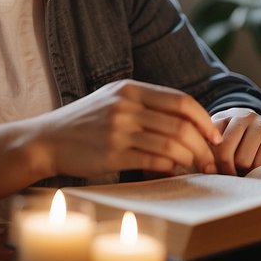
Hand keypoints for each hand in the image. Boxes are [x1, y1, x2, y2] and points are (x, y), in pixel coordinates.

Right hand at [32, 80, 220, 177]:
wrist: (47, 140)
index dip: (204, 119)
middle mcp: (125, 105)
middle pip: (180, 124)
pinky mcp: (111, 153)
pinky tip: (172, 171)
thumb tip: (186, 122)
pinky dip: (169, 167)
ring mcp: (118, 129)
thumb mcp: (113, 100)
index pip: (180, 101)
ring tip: (195, 168)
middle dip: (203, 145)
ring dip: (189, 159)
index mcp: (130, 89)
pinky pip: (152, 159)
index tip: (214, 136)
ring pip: (170, 143)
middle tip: (211, 160)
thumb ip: (145, 105)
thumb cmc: (85, 123)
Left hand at [209, 108, 260, 174]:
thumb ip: (205, 148)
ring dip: (246, 173)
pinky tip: (254, 169)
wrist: (250, 130)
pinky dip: (260, 173)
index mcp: (236, 117)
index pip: (224, 148)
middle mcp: (257, 121)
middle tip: (228, 173)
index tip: (213, 173)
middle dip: (233, 171)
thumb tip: (209, 170)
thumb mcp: (212, 137)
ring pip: (256, 166)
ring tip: (240, 170)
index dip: (217, 165)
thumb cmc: (225, 137)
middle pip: (242, 160)